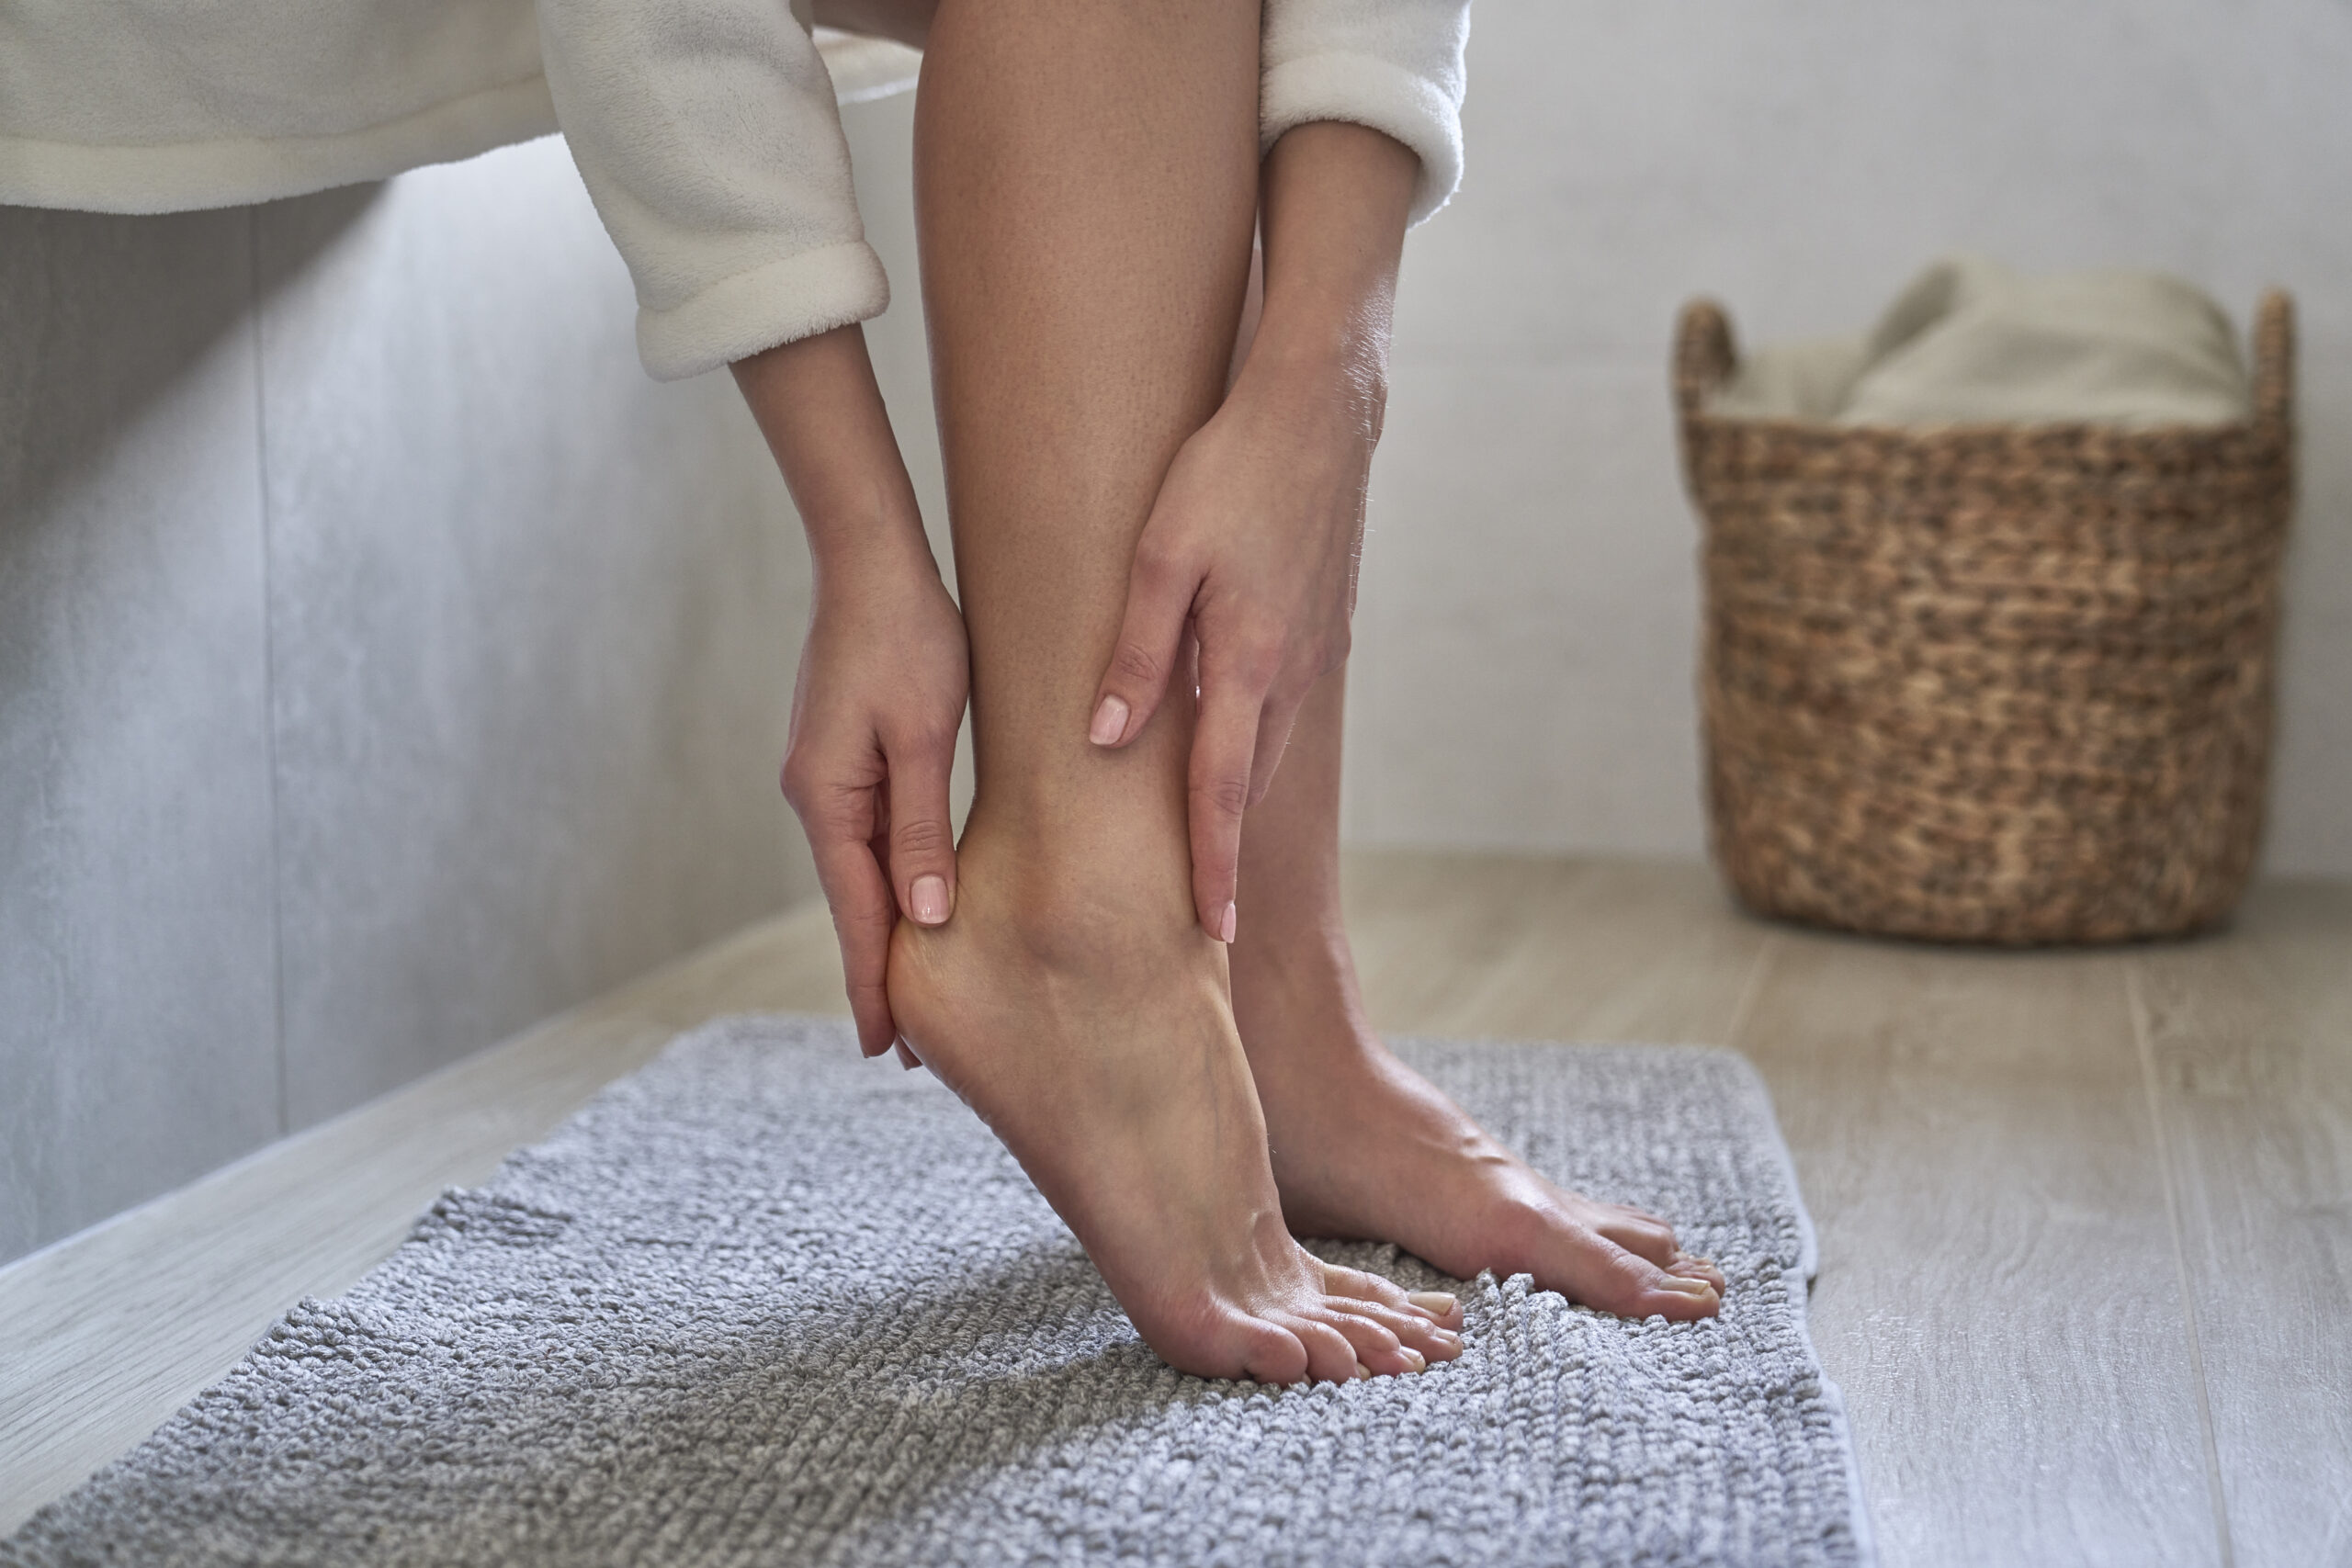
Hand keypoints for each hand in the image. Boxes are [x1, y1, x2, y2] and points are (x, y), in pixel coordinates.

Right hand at [733, 324, 965, 1060]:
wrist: (871, 560)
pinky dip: (886, 884)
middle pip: (852, 904)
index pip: (858, 912)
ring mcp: (823, 777)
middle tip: (900, 1053)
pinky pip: (866, 838)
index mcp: (829, 797)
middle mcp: (814, 796)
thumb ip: (921, 826)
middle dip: (877, 975)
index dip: (874, 984)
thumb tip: (925, 915)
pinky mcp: (840, 757)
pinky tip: (908, 907)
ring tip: (908, 996)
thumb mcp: (921, 734)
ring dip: (883, 933)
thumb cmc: (908, 636)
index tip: (884, 1051)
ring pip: (858, 874)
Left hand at [1087, 360, 1377, 941]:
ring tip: (1209, 852)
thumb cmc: (1229, 469)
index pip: (1222, 792)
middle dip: (1225, 854)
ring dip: (1238, 801)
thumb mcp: (1160, 554)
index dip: (1213, 866)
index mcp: (1248, 662)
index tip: (1210, 934)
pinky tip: (1227, 749)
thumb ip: (1134, 650)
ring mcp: (1312, 650)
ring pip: (1266, 745)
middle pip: (1250, 785)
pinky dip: (1253, 744)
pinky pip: (1279, 705)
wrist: (1321, 408)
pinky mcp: (1319, 625)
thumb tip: (1103, 736)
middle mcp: (1289, 671)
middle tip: (1203, 922)